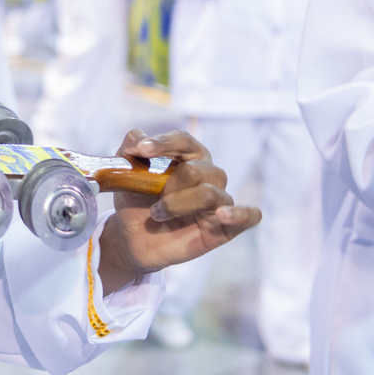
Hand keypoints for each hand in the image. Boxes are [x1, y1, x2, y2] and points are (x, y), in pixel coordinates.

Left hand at [98, 130, 260, 294]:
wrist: (132, 237)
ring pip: (209, 193)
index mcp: (187, 156)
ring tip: (157, 214)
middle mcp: (208, 174)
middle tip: (151, 200)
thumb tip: (137, 137)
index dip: (163, 143)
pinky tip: (221, 214)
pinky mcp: (226, 227)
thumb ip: (130, 147)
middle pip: (196, 170)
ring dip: (178, 204)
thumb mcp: (125, 172)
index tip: (140, 151)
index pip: (183, 140)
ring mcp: (219, 200)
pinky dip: (240, 214)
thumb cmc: (135, 200)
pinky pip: (249, 216)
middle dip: (168, 185)